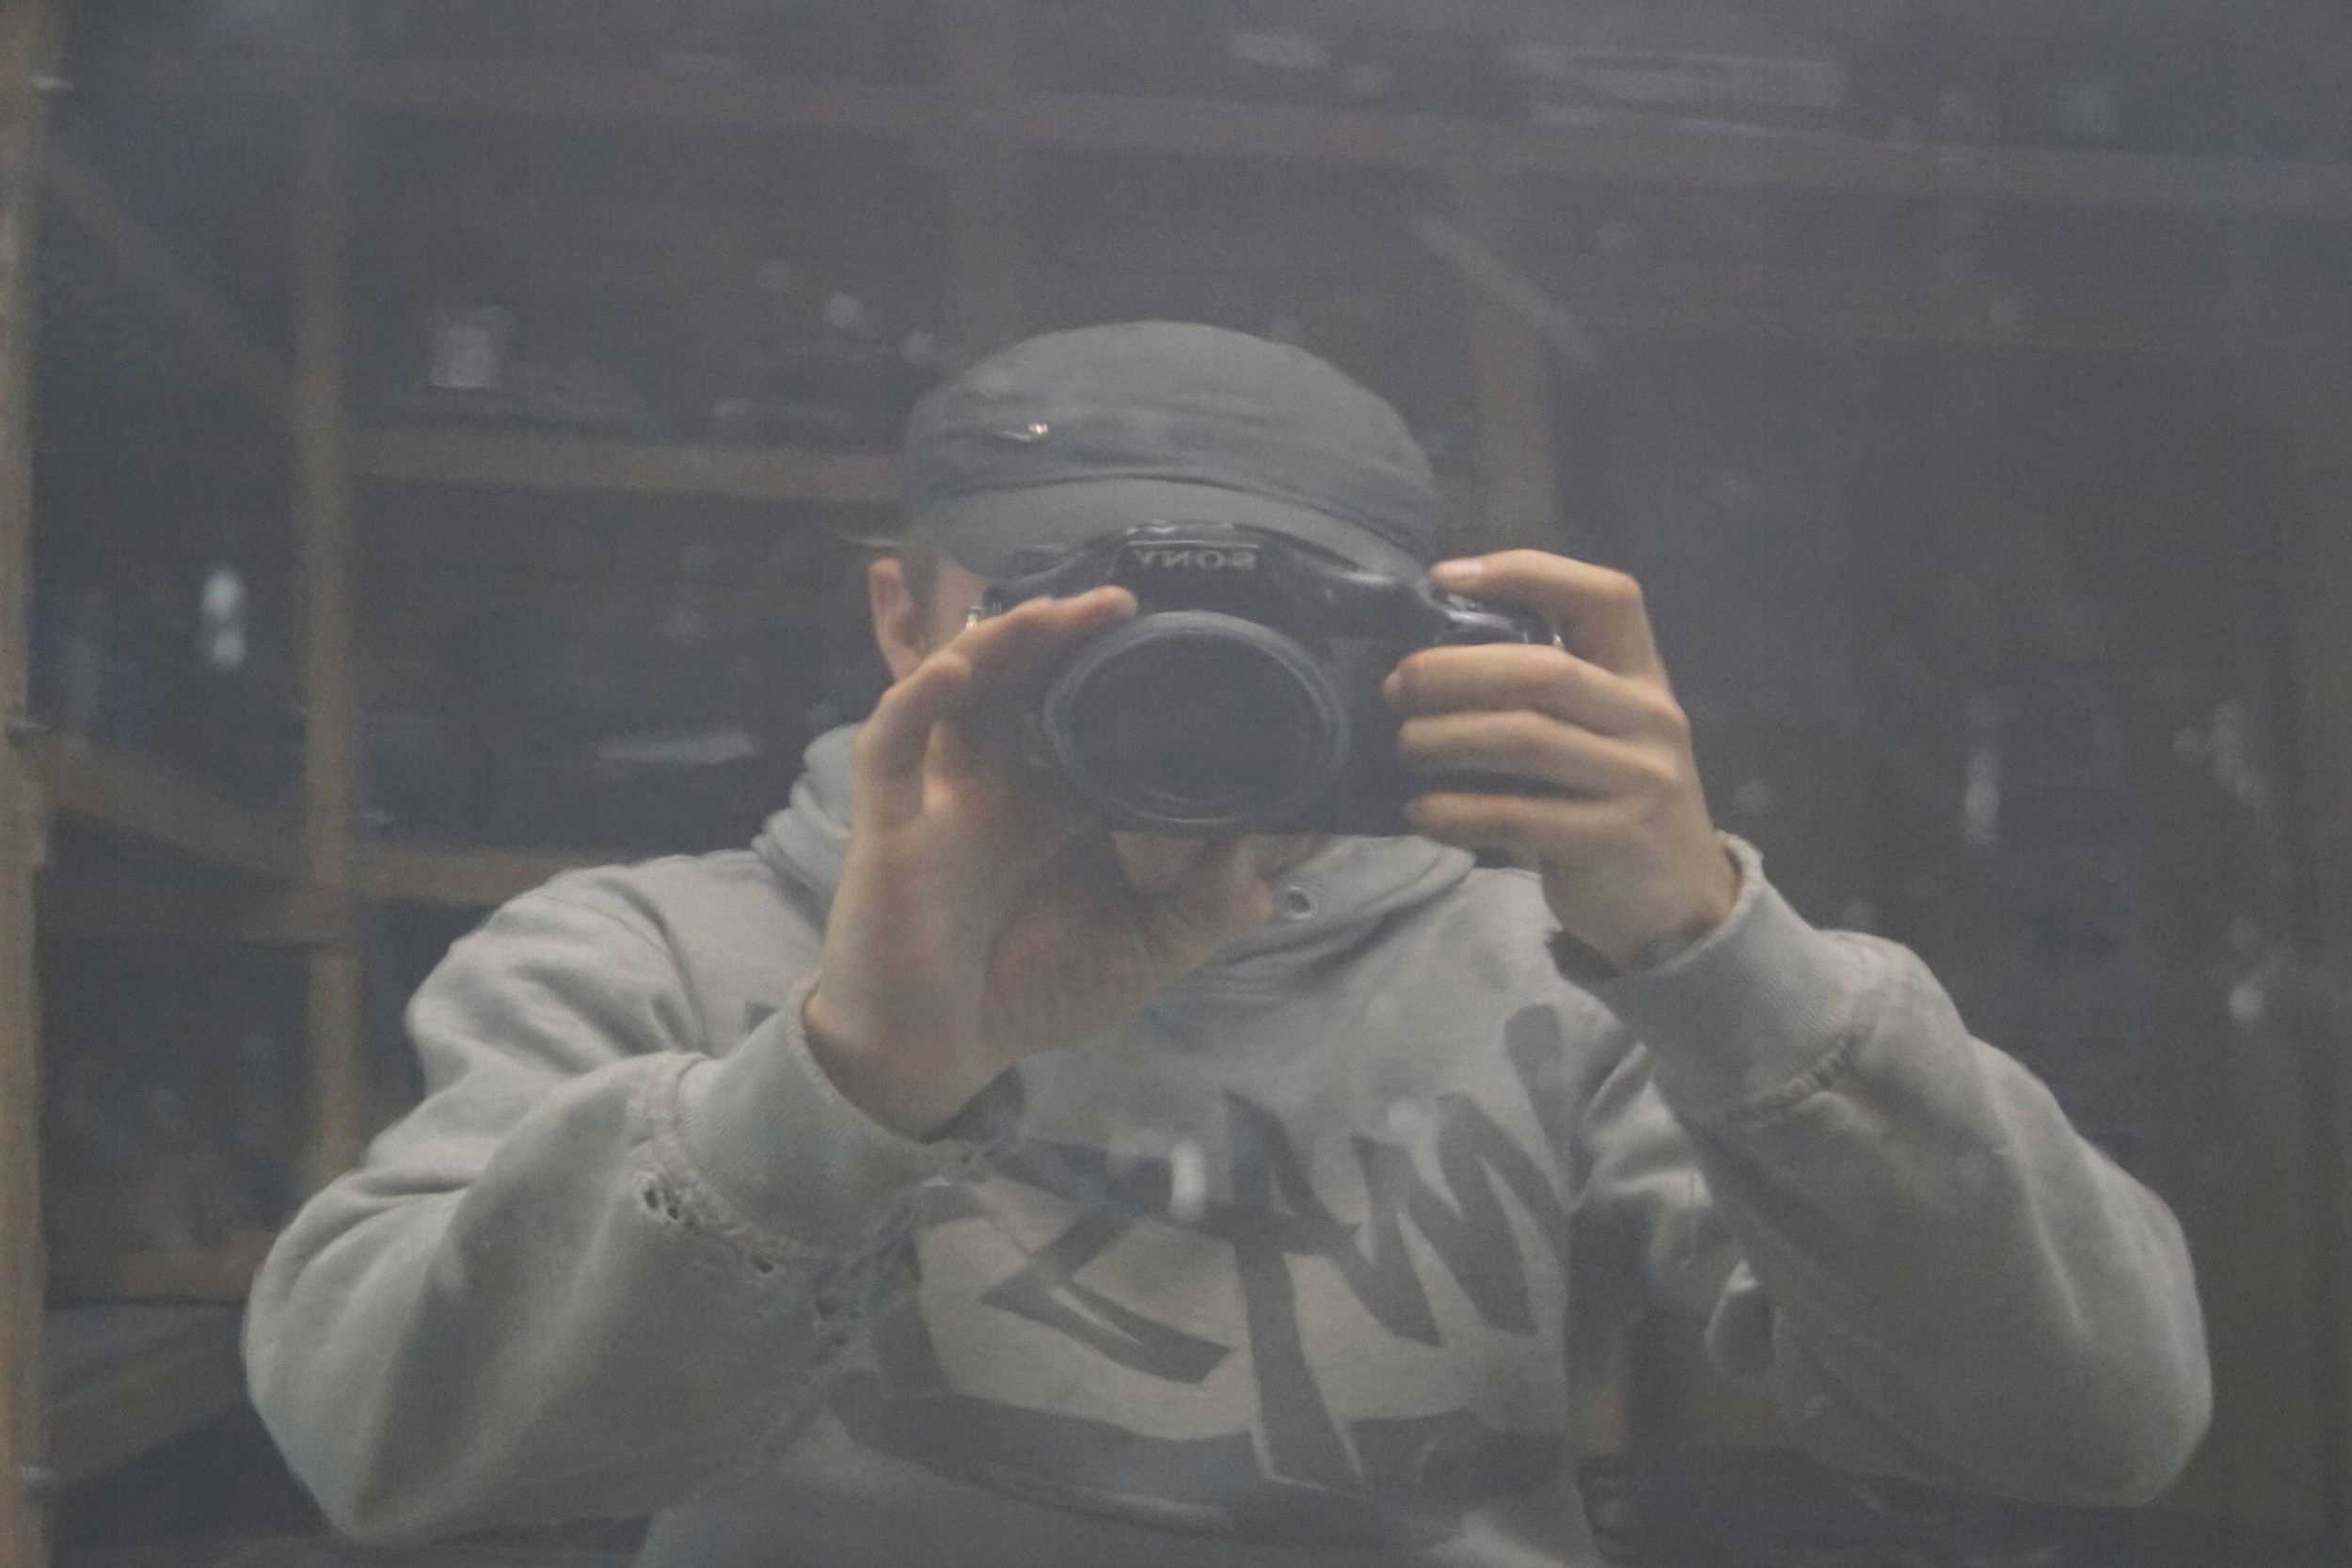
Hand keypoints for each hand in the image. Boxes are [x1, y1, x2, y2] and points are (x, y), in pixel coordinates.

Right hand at [805, 588, 1275, 1136]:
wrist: (937, 1050)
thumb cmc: (1033, 993)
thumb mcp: (1144, 954)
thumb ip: (1207, 910)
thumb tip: (1257, 848)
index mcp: (1066, 801)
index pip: (1098, 714)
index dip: (1129, 672)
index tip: (1186, 636)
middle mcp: (1007, 781)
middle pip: (1032, 680)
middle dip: (1069, 633)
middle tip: (1125, 599)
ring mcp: (947, 791)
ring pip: (966, 686)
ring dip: (1006, 642)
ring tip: (1054, 611)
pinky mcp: (891, 817)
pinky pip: (894, 739)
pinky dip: (918, 696)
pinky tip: (955, 669)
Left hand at [1384, 551, 1736, 970]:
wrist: (1683, 903)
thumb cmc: (1620, 802)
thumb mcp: (1609, 734)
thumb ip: (1551, 694)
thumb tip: (1433, 656)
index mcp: (1645, 678)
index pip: (1604, 597)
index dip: (1526, 573)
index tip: (1447, 578)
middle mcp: (1649, 720)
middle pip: (1543, 671)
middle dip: (1454, 670)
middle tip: (1397, 686)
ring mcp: (1637, 782)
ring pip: (1524, 739)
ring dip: (1446, 738)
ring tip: (1404, 746)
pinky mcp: (1611, 841)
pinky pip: (1517, 816)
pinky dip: (1457, 812)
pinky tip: (1422, 813)